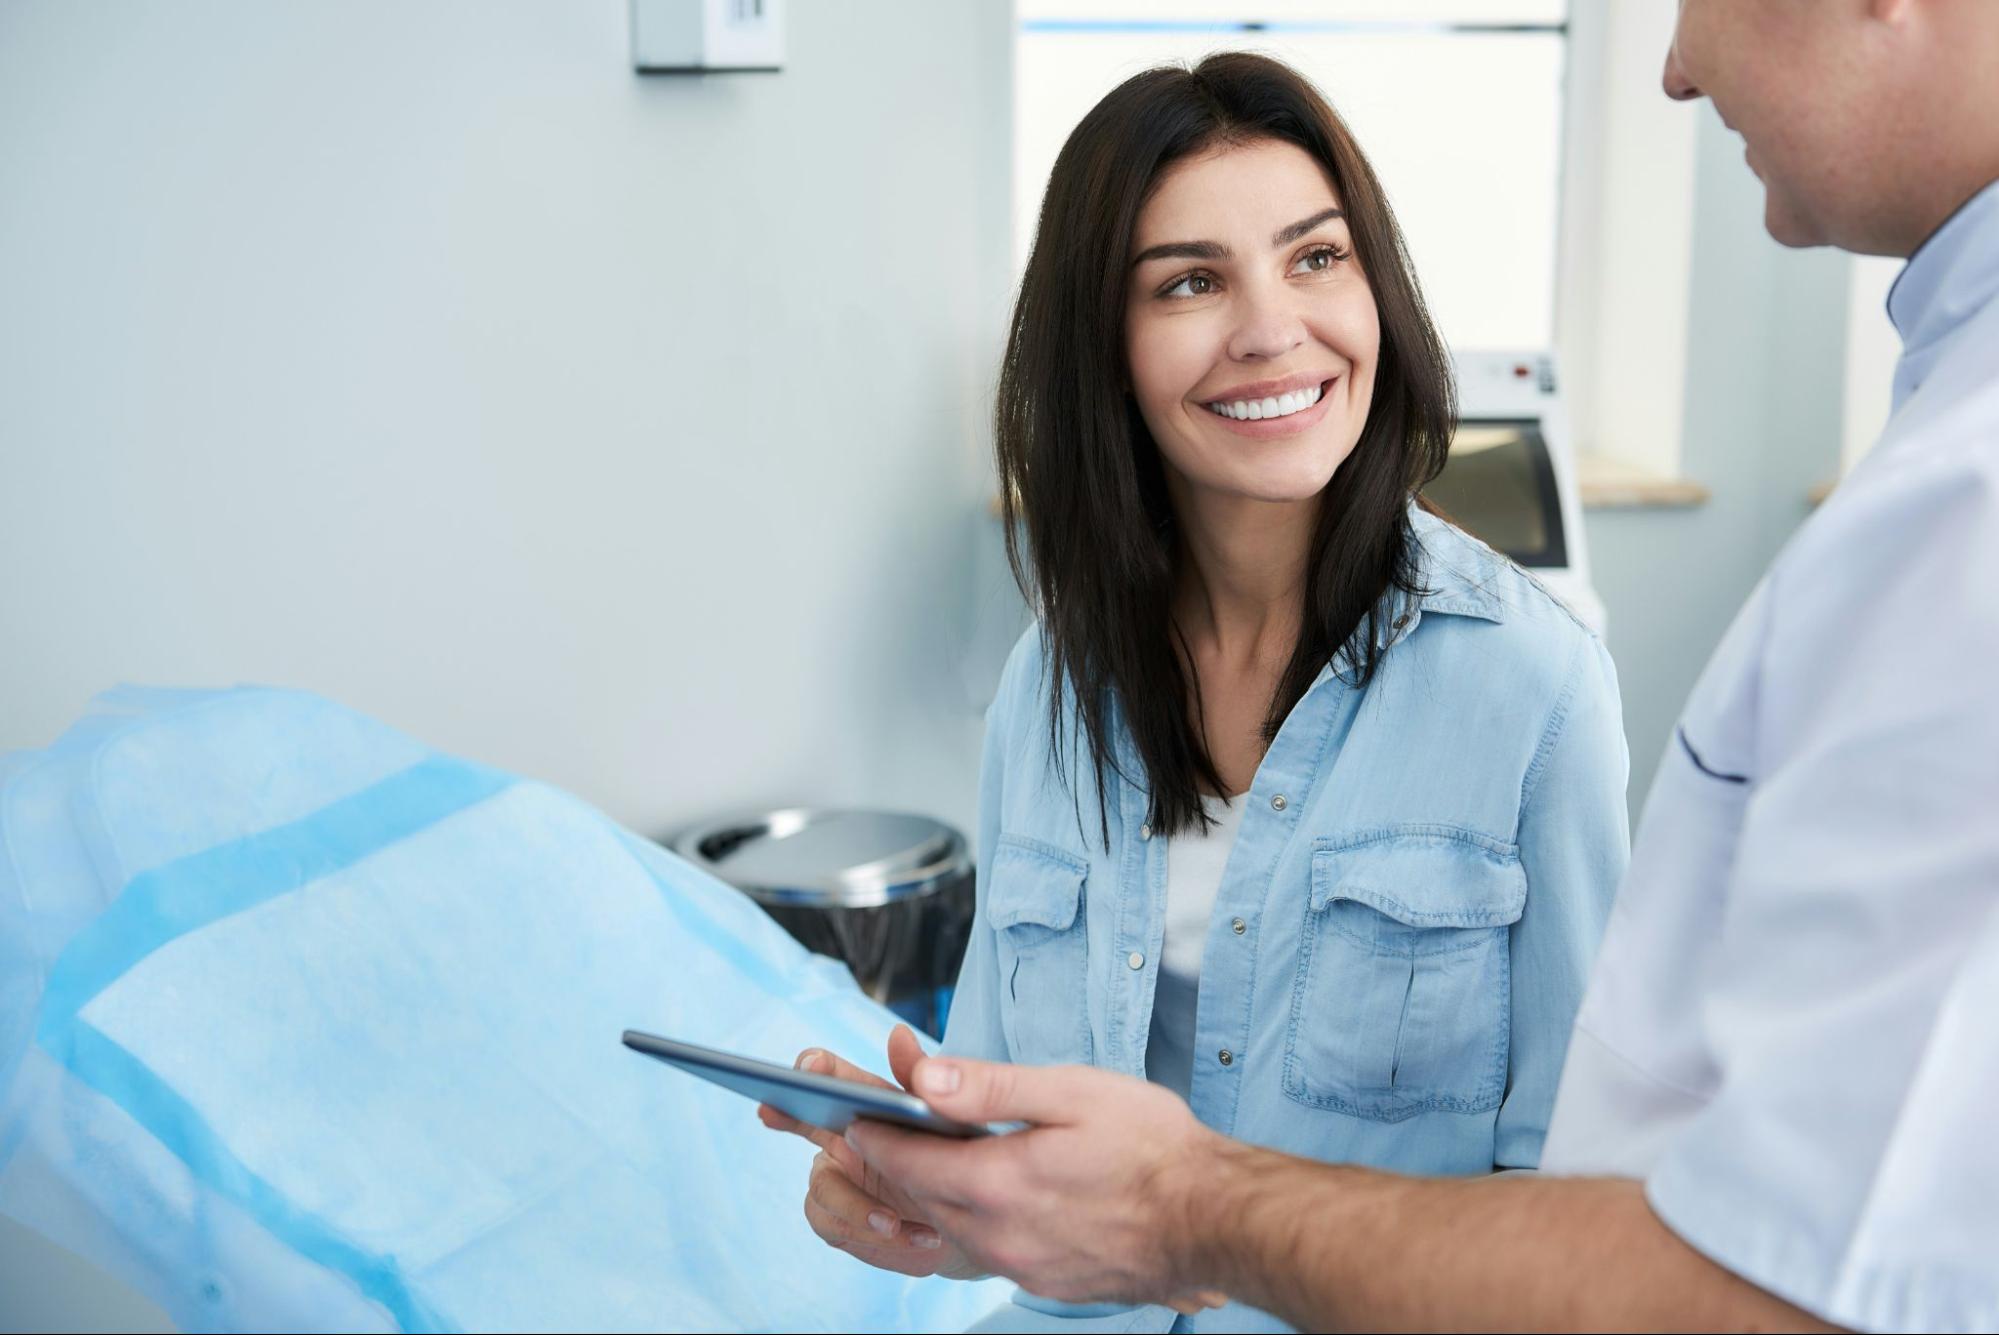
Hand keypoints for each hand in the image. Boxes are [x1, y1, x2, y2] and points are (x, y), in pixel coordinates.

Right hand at [756, 1025, 983, 1279]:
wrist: (974, 1223)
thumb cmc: (956, 1163)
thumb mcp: (946, 1120)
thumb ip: (920, 1080)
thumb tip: (898, 1034)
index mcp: (869, 1104)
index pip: (833, 1077)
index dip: (815, 1067)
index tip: (809, 1068)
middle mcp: (845, 1136)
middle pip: (804, 1118)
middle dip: (786, 1110)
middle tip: (773, 1109)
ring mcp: (838, 1179)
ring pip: (821, 1186)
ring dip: (857, 1206)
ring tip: (892, 1220)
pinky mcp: (840, 1221)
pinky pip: (834, 1224)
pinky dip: (871, 1234)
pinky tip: (915, 1236)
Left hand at [842, 1055, 1230, 1314]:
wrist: (1215, 1219)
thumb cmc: (1154, 1148)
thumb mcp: (1072, 1092)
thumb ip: (991, 1085)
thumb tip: (924, 1077)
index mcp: (999, 1183)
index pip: (909, 1162)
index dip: (877, 1137)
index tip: (856, 1117)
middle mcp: (1001, 1236)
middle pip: (924, 1199)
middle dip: (901, 1164)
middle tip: (886, 1133)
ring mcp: (1024, 1267)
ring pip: (956, 1227)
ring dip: (941, 1193)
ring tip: (943, 1158)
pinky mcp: (1049, 1282)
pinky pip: (992, 1250)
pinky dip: (979, 1220)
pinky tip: (999, 1195)